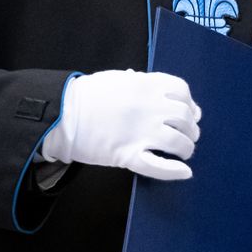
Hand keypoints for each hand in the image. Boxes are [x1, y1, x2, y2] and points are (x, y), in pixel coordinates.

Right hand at [38, 70, 198, 180]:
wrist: (61, 113)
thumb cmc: (86, 94)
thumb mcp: (118, 79)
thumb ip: (143, 83)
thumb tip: (167, 93)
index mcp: (146, 85)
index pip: (182, 92)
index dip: (189, 104)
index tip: (190, 112)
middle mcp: (149, 108)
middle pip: (184, 118)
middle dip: (191, 128)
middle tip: (188, 136)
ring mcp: (140, 132)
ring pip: (178, 142)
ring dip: (186, 148)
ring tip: (183, 152)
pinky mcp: (128, 155)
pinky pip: (158, 166)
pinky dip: (175, 171)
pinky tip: (184, 172)